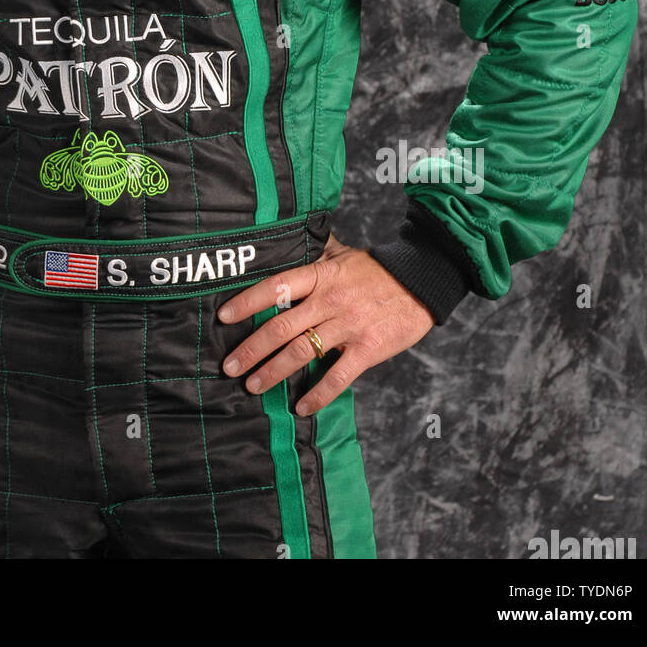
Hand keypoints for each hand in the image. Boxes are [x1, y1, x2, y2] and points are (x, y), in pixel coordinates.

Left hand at [218, 232, 433, 413]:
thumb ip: (313, 253)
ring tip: (253, 386)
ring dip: (273, 372)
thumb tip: (284, 239)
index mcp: (320, 275)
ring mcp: (349, 325)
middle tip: (229, 366)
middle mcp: (330, 300)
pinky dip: (318, 395)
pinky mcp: (368, 348)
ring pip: (301, 353)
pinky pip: (337, 376)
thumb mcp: (341, 254)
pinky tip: (301, 406)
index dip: (247, 302)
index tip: (224, 317)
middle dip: (251, 349)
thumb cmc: (376, 269)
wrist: (422, 281)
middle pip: (281, 327)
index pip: (275, 287)